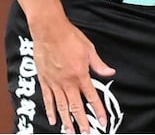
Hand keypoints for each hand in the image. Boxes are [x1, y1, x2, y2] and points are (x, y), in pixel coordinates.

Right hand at [29, 15, 116, 132]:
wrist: (49, 30)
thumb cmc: (69, 37)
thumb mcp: (89, 49)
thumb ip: (99, 64)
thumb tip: (110, 72)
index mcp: (80, 75)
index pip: (92, 97)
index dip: (98, 110)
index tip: (103, 121)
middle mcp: (67, 82)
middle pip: (76, 106)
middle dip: (82, 121)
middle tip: (86, 133)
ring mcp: (54, 82)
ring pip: (61, 106)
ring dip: (66, 120)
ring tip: (70, 131)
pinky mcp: (44, 80)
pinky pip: (47, 99)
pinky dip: (50, 110)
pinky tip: (53, 119)